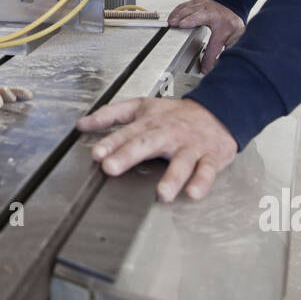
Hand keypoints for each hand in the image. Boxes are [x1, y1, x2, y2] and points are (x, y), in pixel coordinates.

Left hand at [76, 97, 238, 201]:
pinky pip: (207, 170)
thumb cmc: (176, 114)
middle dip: (129, 155)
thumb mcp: (142, 107)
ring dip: (172, 177)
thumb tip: (82, 124)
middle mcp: (169, 134)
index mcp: (151, 123)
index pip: (127, 133)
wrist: (217, 111)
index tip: (97, 154)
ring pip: (182, 161)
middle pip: (148, 144)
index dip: (111, 143)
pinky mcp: (211, 157)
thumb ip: (111, 114)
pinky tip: (193, 193)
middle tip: (112, 168)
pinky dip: (202, 181)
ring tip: (162, 193)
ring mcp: (190, 146)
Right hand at [167, 0, 245, 73]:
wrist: (231, 5)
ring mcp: (203, 6)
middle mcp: (212, 14)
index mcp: (223, 26)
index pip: (215, 44)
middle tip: (179, 27)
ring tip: (171, 23)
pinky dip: (176, 12)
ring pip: (189, 9)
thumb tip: (221, 66)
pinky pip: (184, 6)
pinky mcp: (195, 3)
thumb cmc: (231, 22)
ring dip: (179, 16)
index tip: (204, 69)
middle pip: (198, 17)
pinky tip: (171, 18)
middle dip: (189, 21)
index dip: (209, 57)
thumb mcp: (236, 38)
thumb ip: (229, 51)